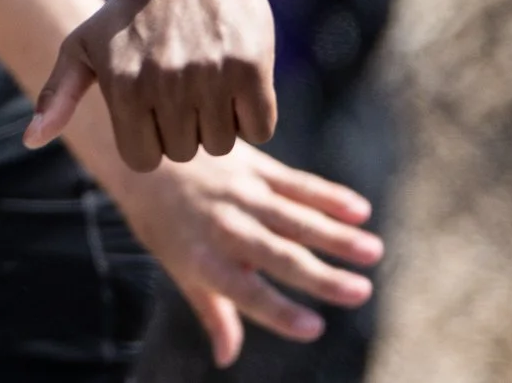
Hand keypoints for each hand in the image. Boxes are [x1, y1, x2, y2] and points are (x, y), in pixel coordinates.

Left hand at [27, 0, 275, 170]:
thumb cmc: (129, 13)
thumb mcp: (82, 46)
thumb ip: (57, 95)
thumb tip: (30, 141)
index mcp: (124, 87)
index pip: (144, 160)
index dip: (149, 140)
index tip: (151, 109)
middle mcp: (166, 85)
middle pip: (184, 153)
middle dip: (183, 128)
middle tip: (180, 85)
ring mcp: (210, 77)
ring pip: (223, 145)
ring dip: (217, 122)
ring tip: (205, 79)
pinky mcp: (251, 69)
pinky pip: (260, 129)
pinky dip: (251, 116)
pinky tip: (235, 82)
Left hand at [106, 143, 380, 367]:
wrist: (138, 153)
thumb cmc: (163, 221)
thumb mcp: (179, 267)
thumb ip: (212, 312)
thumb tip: (226, 358)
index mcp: (203, 258)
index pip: (244, 292)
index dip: (278, 312)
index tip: (314, 328)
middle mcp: (223, 226)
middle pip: (278, 255)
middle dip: (320, 276)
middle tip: (361, 292)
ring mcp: (240, 194)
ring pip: (294, 217)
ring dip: (336, 234)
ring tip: (373, 251)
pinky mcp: (252, 166)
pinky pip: (294, 183)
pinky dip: (327, 195)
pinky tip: (359, 209)